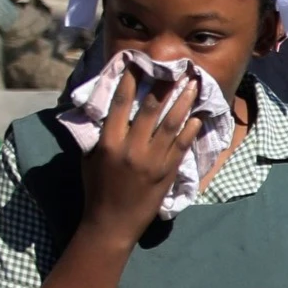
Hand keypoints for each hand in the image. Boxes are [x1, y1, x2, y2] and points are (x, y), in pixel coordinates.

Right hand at [79, 66, 200, 240]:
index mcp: (109, 142)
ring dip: (184, 103)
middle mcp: (131, 148)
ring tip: (194, 85)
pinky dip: (190, 130)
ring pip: (172, 124)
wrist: (111, 223)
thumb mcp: (89, 159)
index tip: (139, 63)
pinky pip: (182, 146)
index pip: (121, 104)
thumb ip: (98, 134)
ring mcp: (152, 161)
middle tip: (177, 68)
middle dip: (166, 86)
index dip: (130, 81)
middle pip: (151, 109)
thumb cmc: (96, 190)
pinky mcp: (167, 173)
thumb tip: (105, 110)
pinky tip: (197, 117)